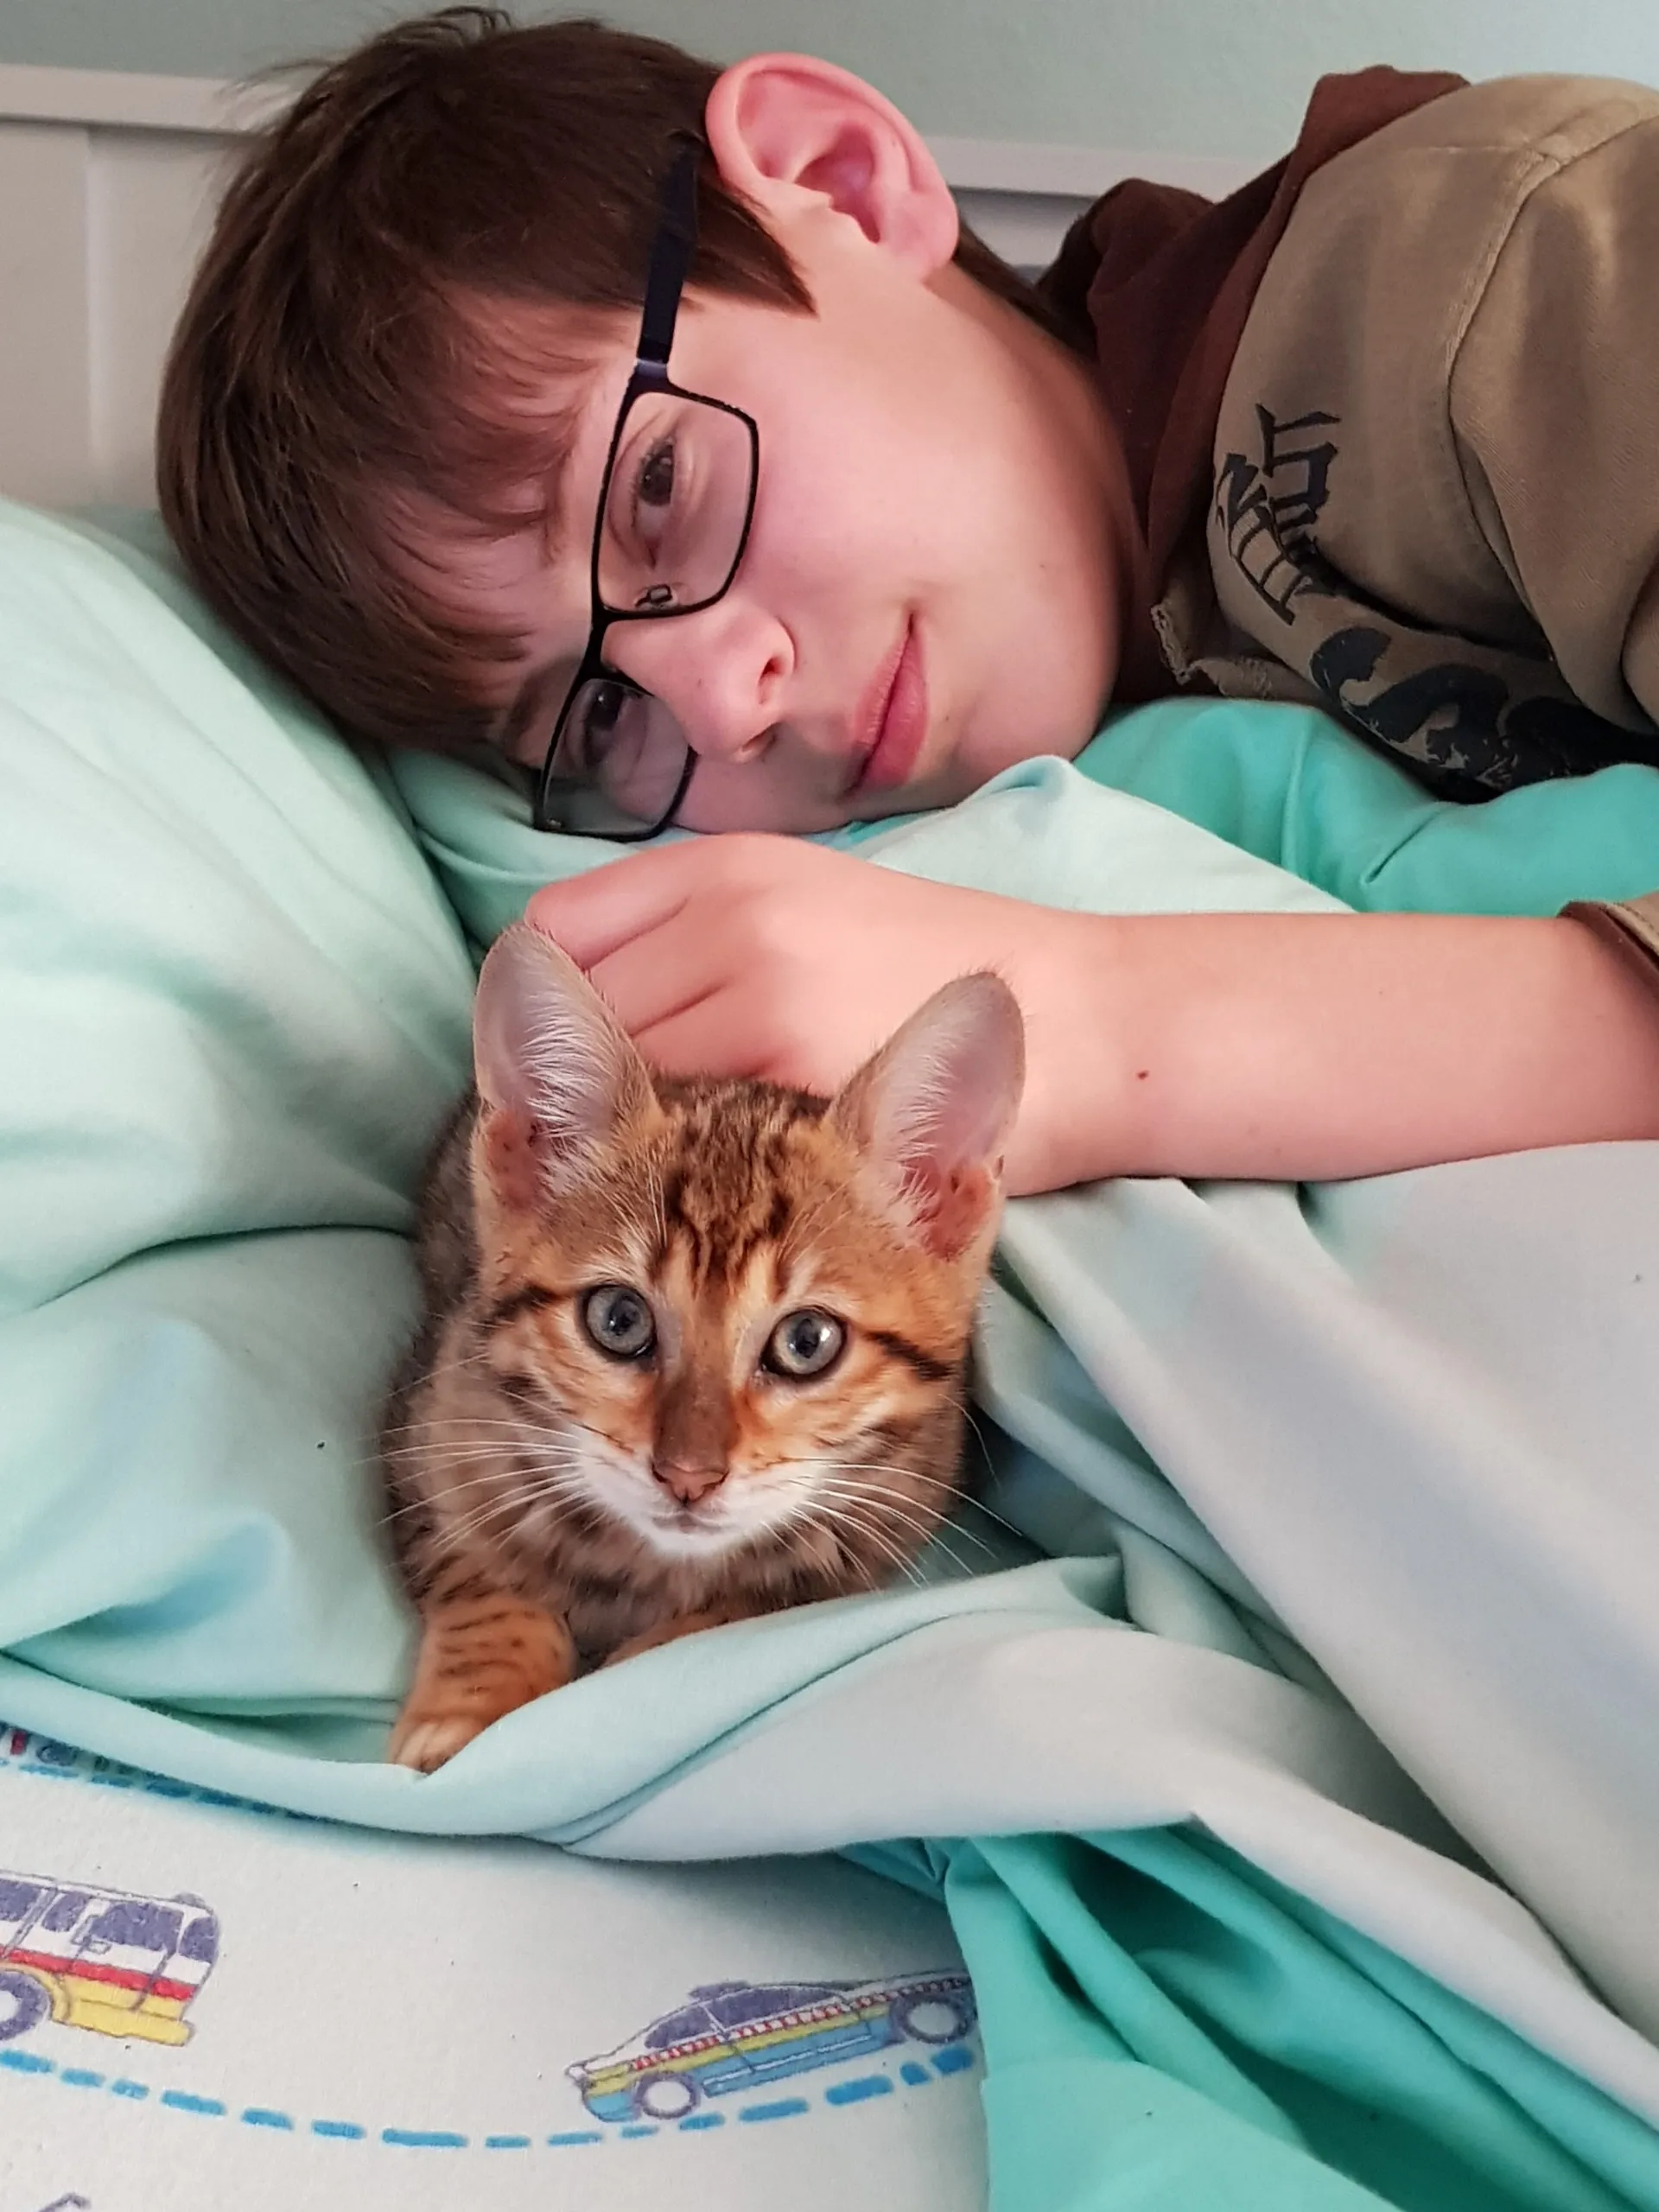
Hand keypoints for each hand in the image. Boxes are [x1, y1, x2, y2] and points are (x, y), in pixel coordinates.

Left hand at [525, 835, 1086, 1188]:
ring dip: (624, 1144)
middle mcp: (730, 917)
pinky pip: (681, 1144)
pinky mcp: (800, 1086)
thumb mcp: (805, 904)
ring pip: (618, 1092)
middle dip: (579, 1092)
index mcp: (723, 867)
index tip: (575, 1068)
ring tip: (679, 1181)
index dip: (545, 1018)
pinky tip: (724, 1202)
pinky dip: (675, 1183)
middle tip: (625, 1145)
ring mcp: (763, 998)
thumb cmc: (937, 976)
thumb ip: (696, 935)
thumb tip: (564, 991)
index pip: (552, 939)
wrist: (1074, 1023)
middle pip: (569, 1025)